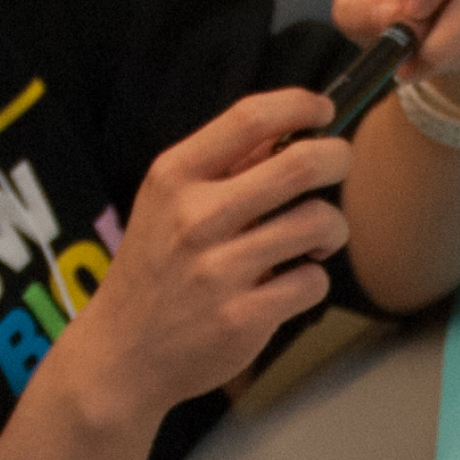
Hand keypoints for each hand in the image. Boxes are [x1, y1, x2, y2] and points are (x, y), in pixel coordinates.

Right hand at [43, 88, 350, 428]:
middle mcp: (195, 218)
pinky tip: (291, 283)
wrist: (120, 354)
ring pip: (318, 222)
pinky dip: (314, 279)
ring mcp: (218, 271)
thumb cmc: (154, 270)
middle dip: (338, 159)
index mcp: (174, 177)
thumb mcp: (166, 203)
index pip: (249, 118)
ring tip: (315, 239)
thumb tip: (291, 127)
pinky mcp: (242, 317)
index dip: (300, 105)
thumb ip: (224, 167)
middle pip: (301, 165)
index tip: (322, 111)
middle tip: (339, 167)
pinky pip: (313, 281)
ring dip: (332, 228)